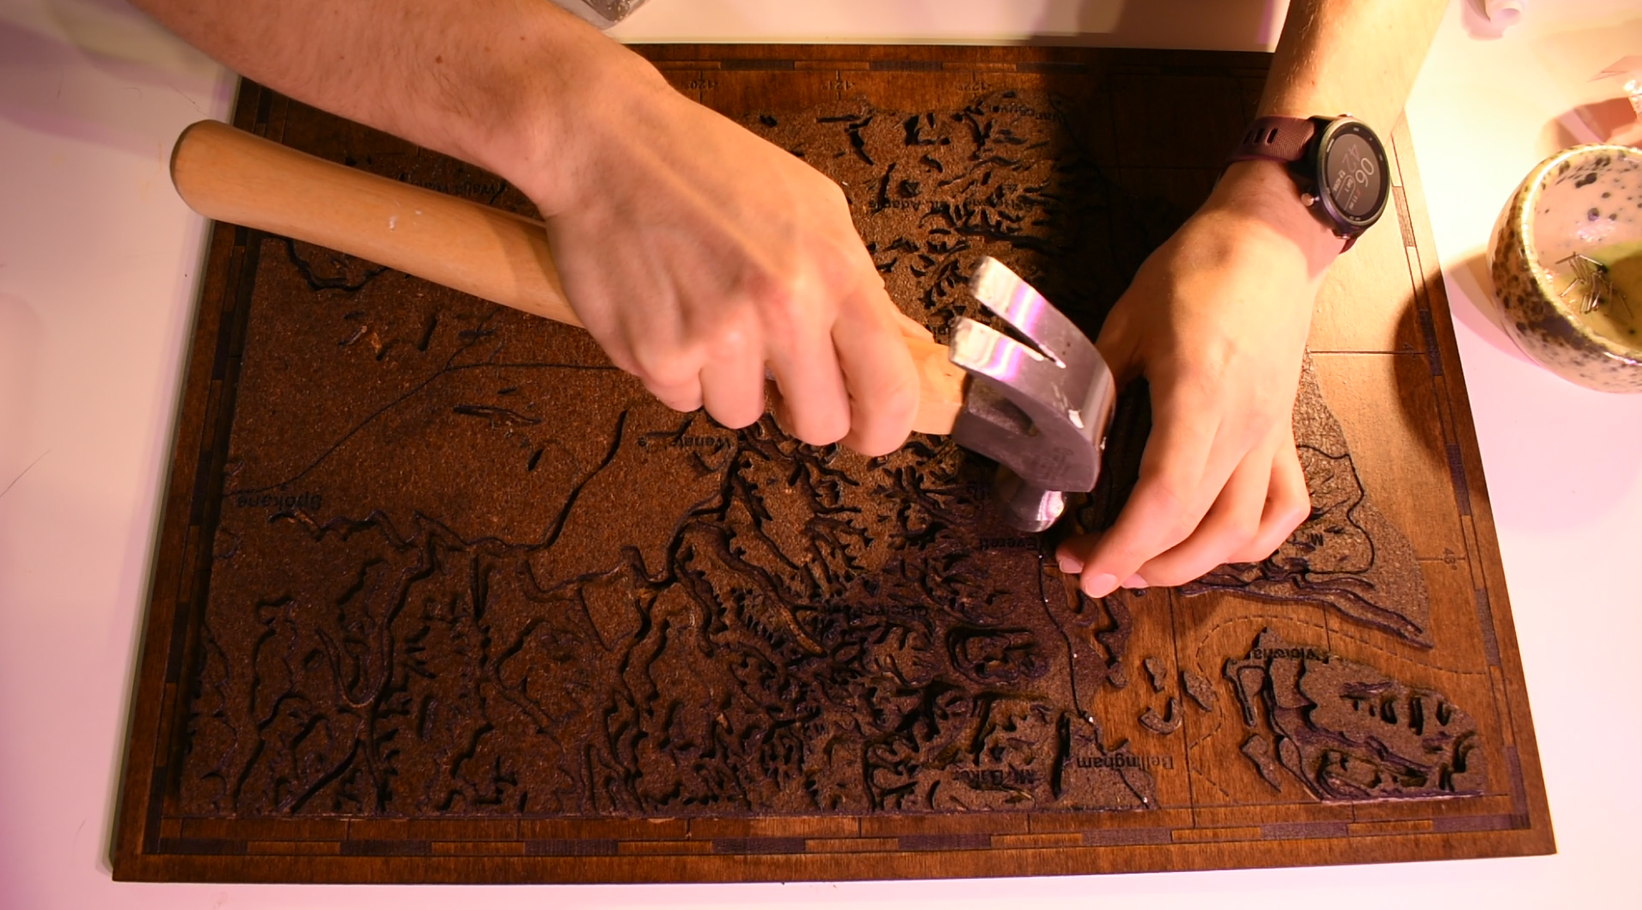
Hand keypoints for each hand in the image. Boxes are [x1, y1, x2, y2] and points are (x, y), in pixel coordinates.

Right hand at [519, 47, 918, 455]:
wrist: (610, 143)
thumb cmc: (712, 167)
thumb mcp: (813, 205)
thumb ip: (852, 281)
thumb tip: (894, 348)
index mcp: (834, 270)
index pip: (890, 389)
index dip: (882, 427)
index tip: (866, 430)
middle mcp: (782, 308)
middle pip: (819, 424)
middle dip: (800, 411)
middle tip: (778, 377)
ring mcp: (716, 335)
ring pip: (741, 414)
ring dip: (726, 381)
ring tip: (706, 314)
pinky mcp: (656, 353)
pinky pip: (681, 399)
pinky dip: (675, 368)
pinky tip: (666, 309)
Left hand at [1056, 161, 1341, 596]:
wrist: (1270, 240)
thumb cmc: (1195, 271)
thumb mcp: (1125, 322)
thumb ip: (1096, 389)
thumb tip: (1066, 450)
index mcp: (1199, 393)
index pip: (1165, 496)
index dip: (1123, 544)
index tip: (1082, 567)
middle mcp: (1243, 425)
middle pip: (1200, 525)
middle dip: (1140, 563)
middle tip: (1090, 567)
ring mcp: (1271, 434)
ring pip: (1246, 531)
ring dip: (1193, 566)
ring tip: (1142, 569)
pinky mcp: (1284, 433)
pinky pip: (1284, 506)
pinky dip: (1250, 542)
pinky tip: (1212, 548)